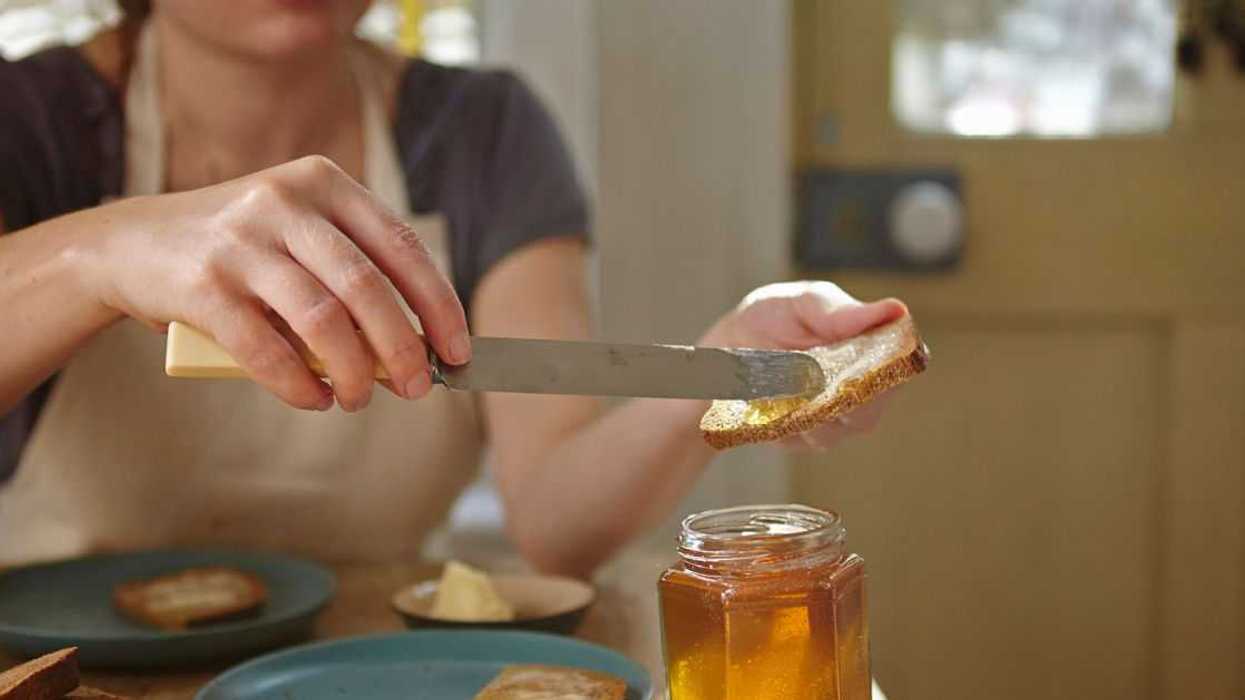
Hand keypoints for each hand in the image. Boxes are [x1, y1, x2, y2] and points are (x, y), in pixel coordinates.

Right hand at [80, 155, 469, 410]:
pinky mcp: (201, 285)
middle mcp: (285, 202)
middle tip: (417, 388)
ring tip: (359, 399)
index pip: (401, 246)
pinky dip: (298, 384)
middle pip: (366, 285)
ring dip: (353, 371)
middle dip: (402, 346)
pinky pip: (265, 347)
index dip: (437, 303)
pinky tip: (314, 399)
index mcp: (323, 183)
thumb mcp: (298, 237)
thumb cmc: (238, 251)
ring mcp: (240, 240)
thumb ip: (350, 277)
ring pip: (321, 317)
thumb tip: (410, 351)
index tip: (457, 350)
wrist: (128, 244)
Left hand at [699, 281, 907, 449]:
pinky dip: (783, 422)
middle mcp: (858, 392)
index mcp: (871, 352)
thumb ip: (841, 311)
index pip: (898, 370)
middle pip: (867, 413)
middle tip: (810, 379)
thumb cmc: (773, 317)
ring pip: (831, 432)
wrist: (725, 347)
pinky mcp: (800, 438)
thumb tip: (895, 310)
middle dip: (840, 401)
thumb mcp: (802, 303)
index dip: (886, 373)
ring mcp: (830, 420)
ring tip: (780, 386)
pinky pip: (798, 439)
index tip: (862, 367)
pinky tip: (768, 403)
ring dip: (805, 413)